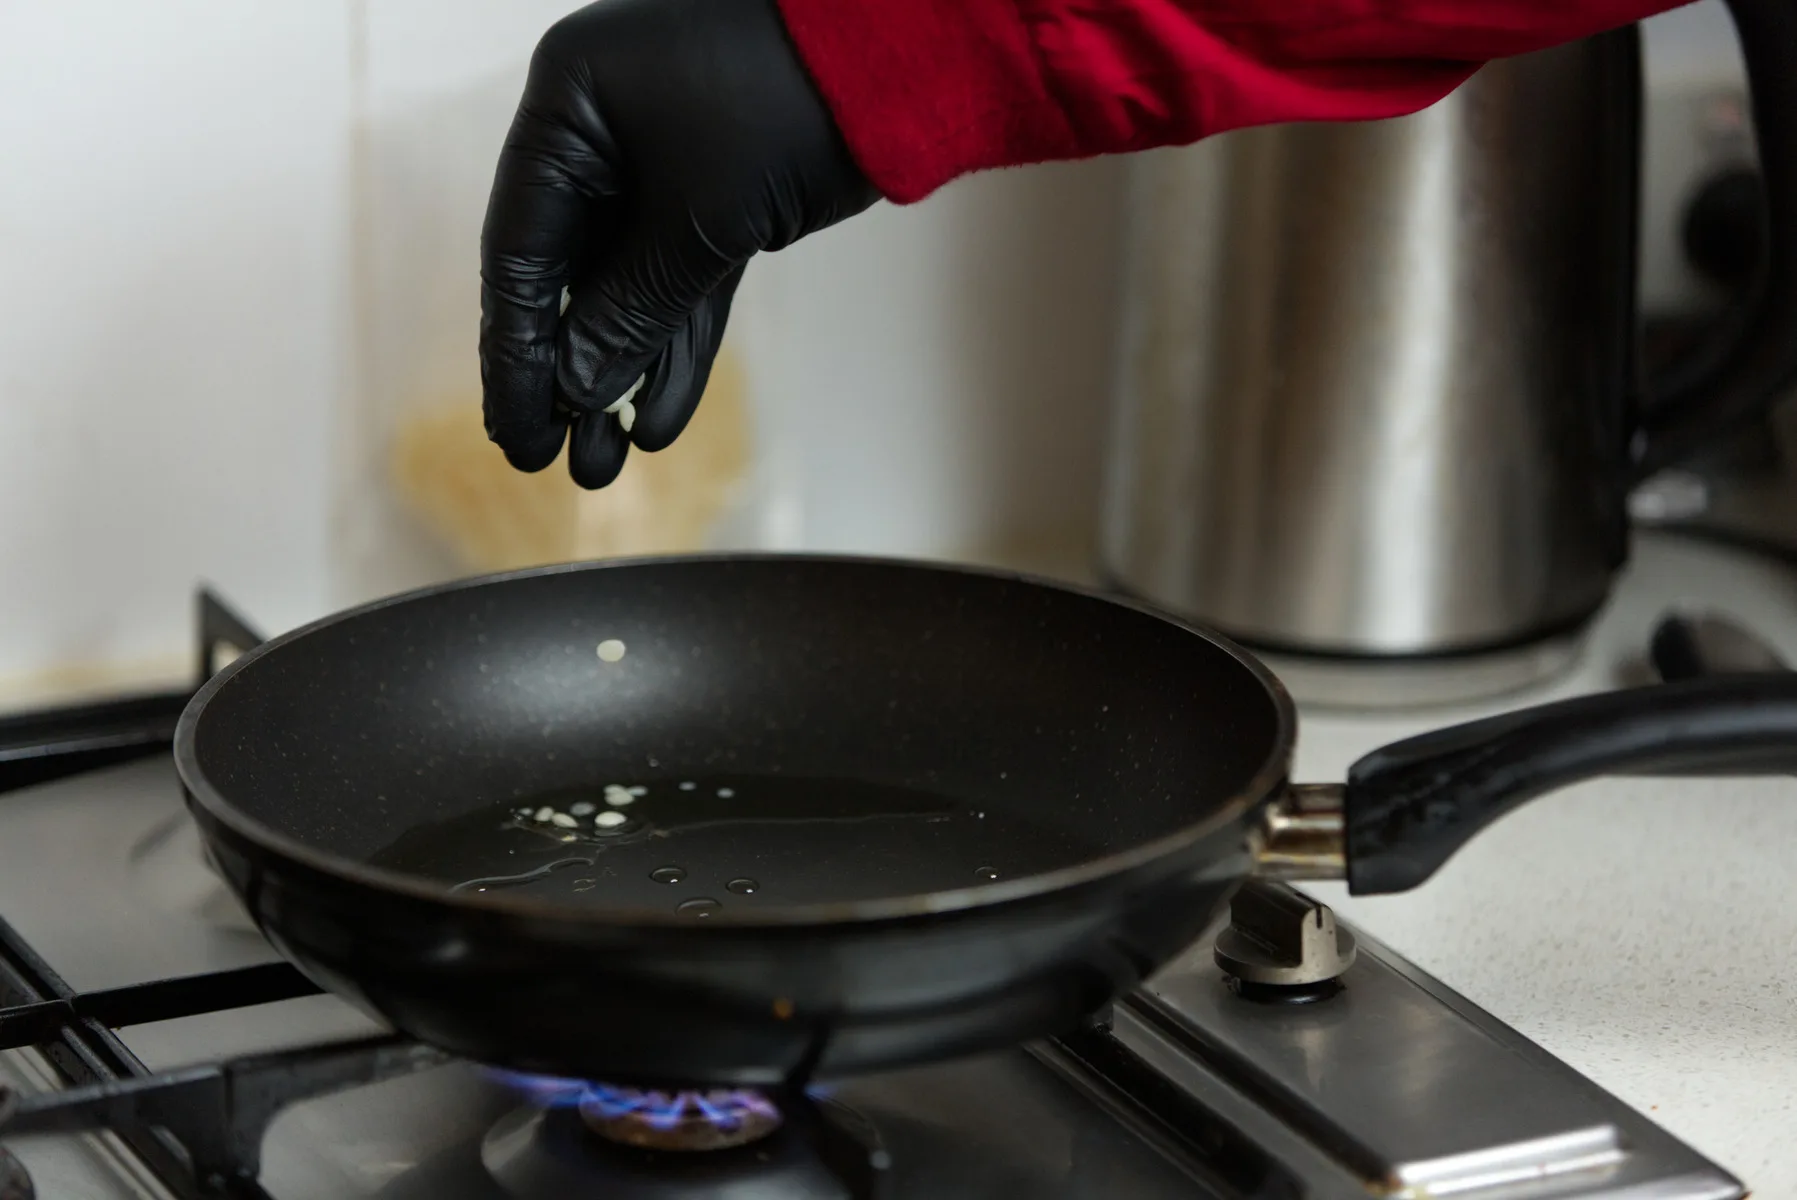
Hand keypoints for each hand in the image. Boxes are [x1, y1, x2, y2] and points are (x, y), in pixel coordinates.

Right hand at [479, 0, 877, 488]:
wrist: (902, 63)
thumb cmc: (789, 106)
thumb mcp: (700, 221)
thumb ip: (630, 310)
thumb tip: (577, 392)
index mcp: (569, 109)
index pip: (519, 251)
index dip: (513, 352)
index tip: (516, 433)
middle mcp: (600, 134)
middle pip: (564, 277)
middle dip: (565, 378)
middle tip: (548, 460)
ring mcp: (657, 166)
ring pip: (623, 291)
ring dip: (617, 378)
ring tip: (603, 467)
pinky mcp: (714, 199)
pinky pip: (679, 285)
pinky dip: (673, 347)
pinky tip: (658, 421)